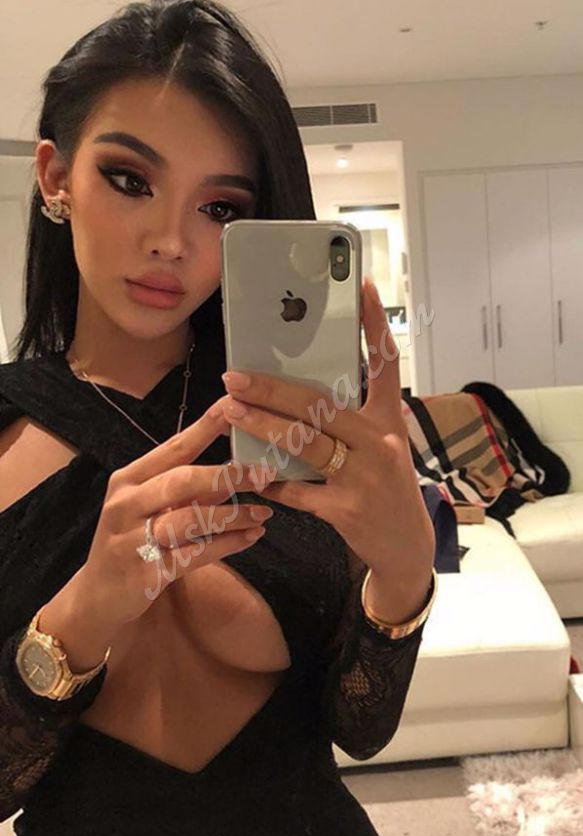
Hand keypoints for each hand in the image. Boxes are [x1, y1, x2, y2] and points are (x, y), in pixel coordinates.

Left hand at [217, 278, 434, 607]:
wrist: (407, 547)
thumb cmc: (385, 488)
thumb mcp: (380, 448)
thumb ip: (349, 421)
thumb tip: (295, 395)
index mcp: (389, 420)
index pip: (385, 364)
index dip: (375, 325)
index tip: (364, 287)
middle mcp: (380, 442)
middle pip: (320, 405)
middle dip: (272, 388)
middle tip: (235, 375)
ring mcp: (364, 476)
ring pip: (302, 442)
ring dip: (261, 426)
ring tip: (230, 411)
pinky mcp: (345, 509)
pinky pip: (296, 490)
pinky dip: (270, 482)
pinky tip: (250, 476)